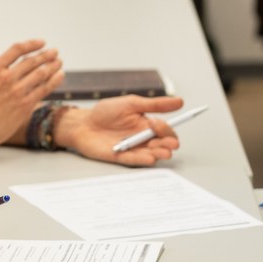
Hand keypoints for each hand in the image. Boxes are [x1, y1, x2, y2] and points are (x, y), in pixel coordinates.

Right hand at [0, 36, 63, 151]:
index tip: (41, 43)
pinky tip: (60, 76)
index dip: (32, 44)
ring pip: (41, 74)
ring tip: (59, 62)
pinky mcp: (25, 105)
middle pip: (32, 61)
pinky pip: (44, 89)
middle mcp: (7, 77)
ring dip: (53, 66)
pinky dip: (54, 81)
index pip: (17, 50)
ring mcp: (18, 91)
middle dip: (46, 55)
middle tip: (54, 52)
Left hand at [53, 95, 183, 165]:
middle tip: (167, 142)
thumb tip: (179, 101)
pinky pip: (135, 160)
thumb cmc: (104, 112)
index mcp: (147, 125)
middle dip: (168, 144)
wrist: (82, 123)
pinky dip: (143, 160)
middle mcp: (143, 138)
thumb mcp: (131, 103)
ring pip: (153, 154)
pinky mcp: (122, 158)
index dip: (167, 129)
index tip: (158, 124)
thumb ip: (154, 104)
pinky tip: (150, 158)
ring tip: (161, 151)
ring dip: (159, 153)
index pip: (166, 130)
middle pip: (163, 144)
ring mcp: (133, 149)